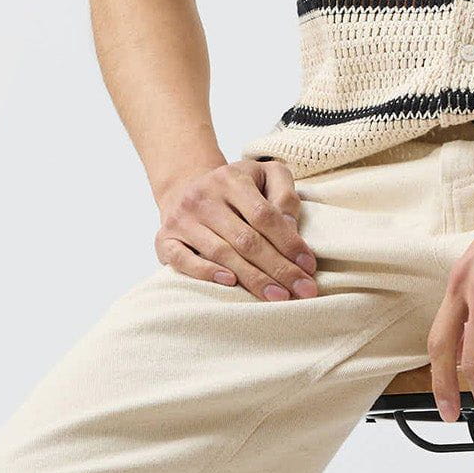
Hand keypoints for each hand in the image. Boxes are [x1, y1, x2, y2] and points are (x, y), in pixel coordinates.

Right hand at [155, 156, 319, 299]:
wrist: (185, 188)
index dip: (289, 243)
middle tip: (303, 290)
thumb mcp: (264, 176)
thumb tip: (291, 228)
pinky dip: (206, 273)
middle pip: (246, 239)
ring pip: (221, 253)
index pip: (264, 215)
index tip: (309, 266)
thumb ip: (284, 195)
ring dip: (253, 278)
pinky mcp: (164, 239)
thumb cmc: (235, 189)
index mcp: (230, 179)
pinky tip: (230, 284)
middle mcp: (203, 197)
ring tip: (278, 297)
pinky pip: (183, 261)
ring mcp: (181, 219)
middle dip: (278, 268)